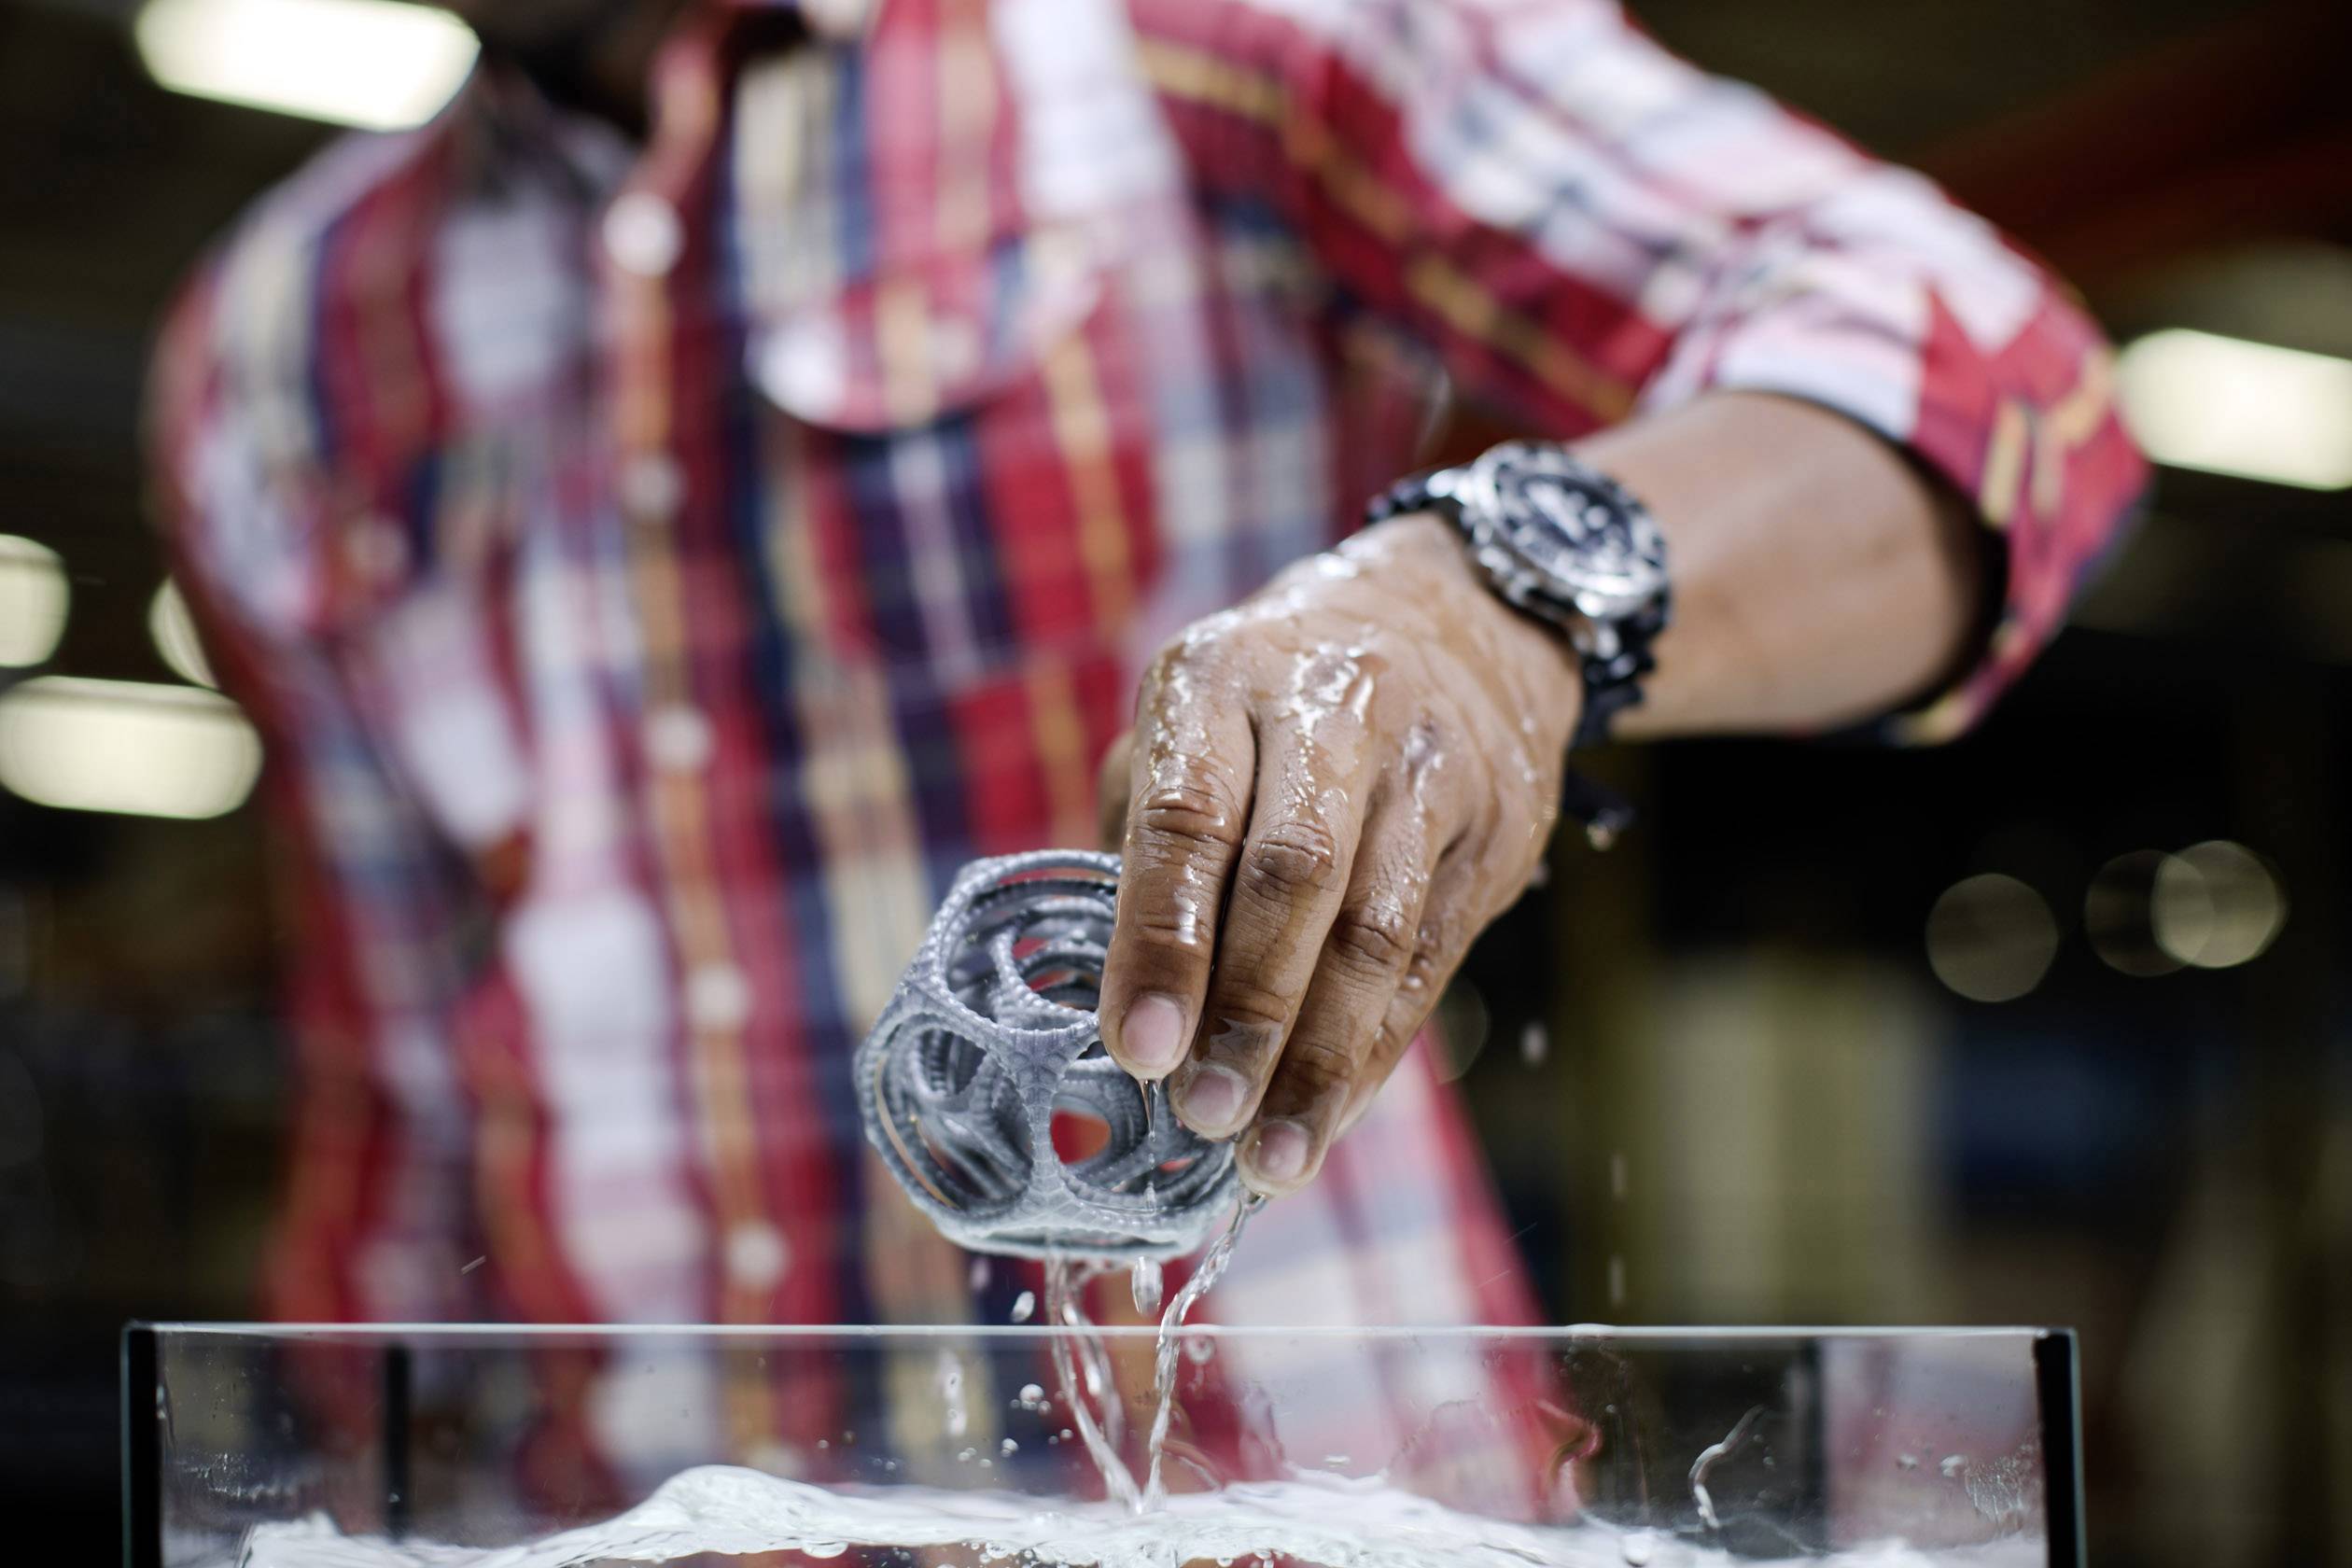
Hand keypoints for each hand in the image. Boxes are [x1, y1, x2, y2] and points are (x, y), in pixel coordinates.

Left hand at [1094, 513, 1580, 1195]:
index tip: (1134, 1048)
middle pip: (1294, 876)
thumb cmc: (1272, 703)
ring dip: (1317, 1056)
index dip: (1161, 939)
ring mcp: (1427, 768)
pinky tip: (1327, 1116)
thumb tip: (1109, 1005)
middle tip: (1202, 1115)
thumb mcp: (1190, 724)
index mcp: (1223, 676)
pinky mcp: (1491, 829)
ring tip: (1269, 1156)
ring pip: (1376, 931)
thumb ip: (1142, 842)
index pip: (1188, 814)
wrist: (1460, 620)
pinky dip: (1374, 1051)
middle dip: (1244, 1010)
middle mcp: (1333, 709)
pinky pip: (1429, 960)